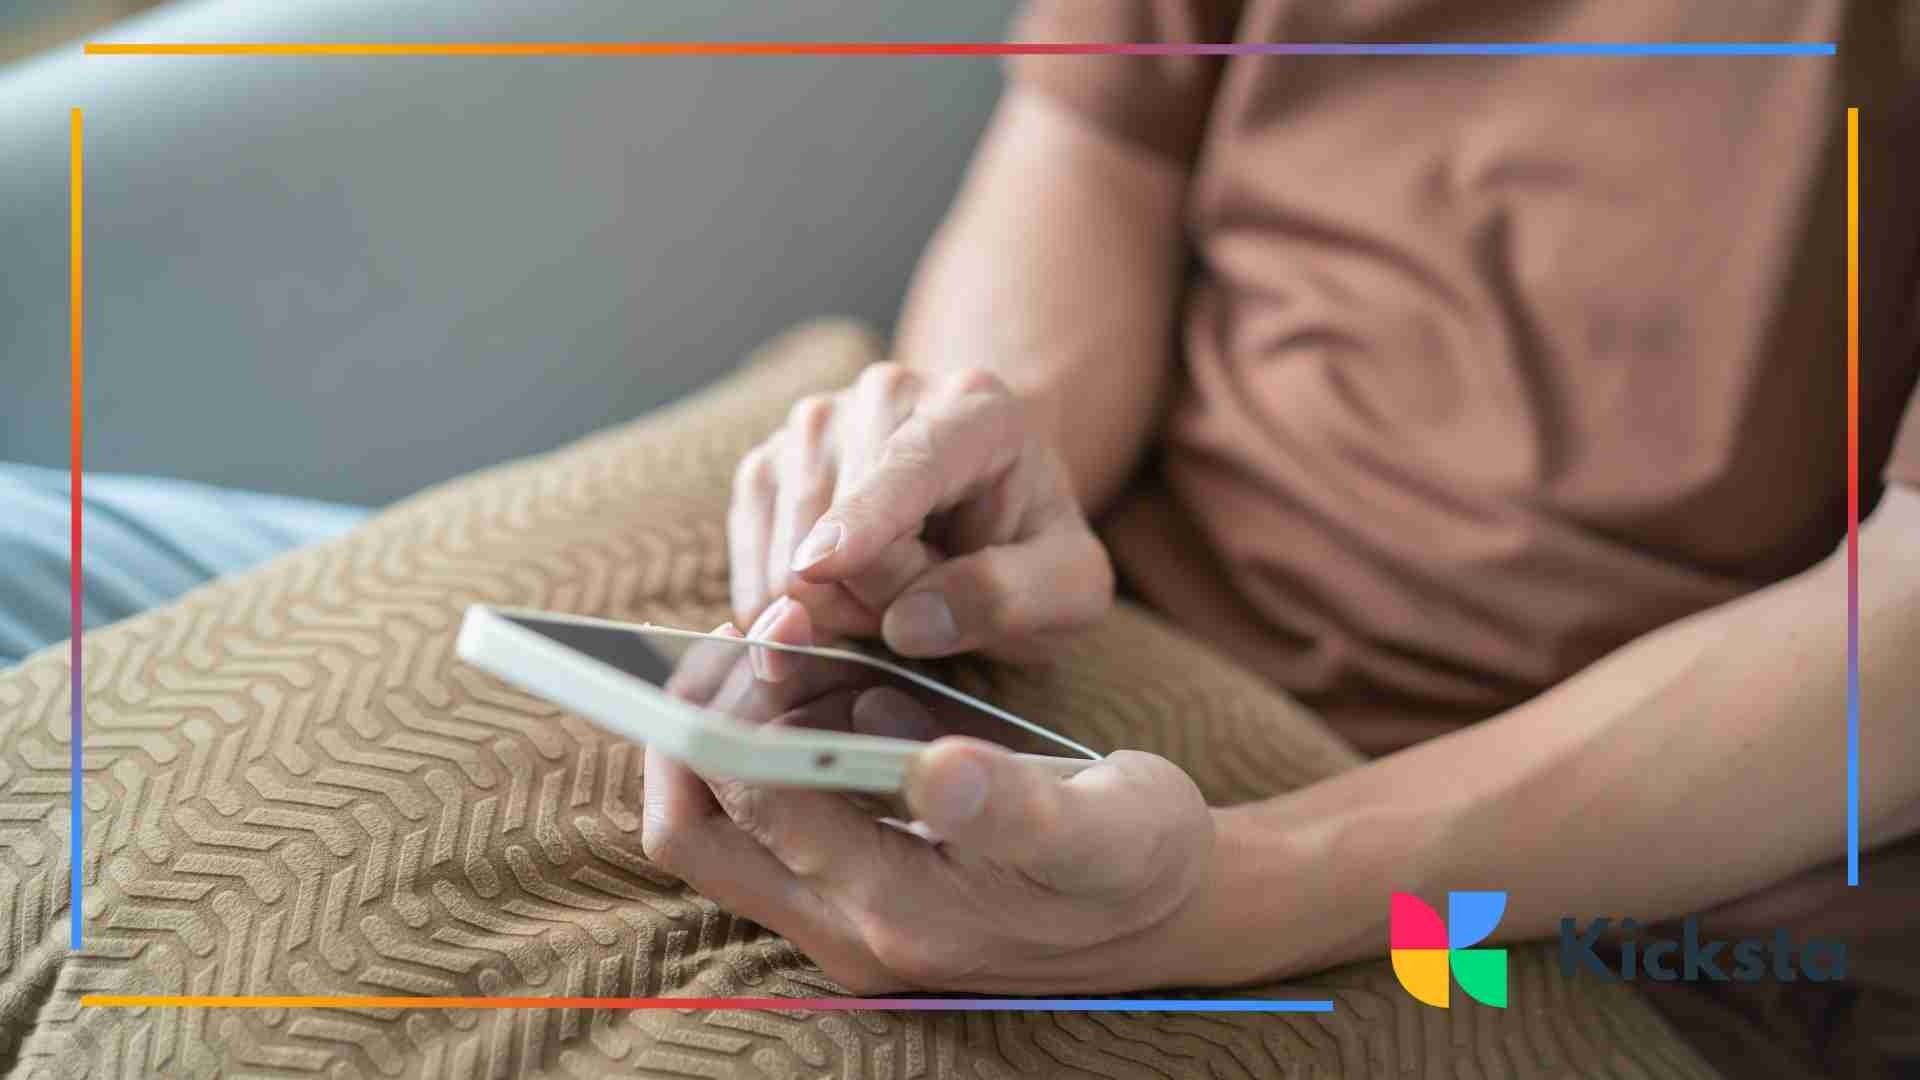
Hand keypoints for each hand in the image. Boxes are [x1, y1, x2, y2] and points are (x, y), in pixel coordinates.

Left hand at [643, 602, 1218, 993]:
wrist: (1172, 911)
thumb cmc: (1143, 859)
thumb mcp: (1108, 827)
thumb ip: (1020, 806)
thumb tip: (939, 770)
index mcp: (897, 913)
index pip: (752, 804)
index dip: (735, 705)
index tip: (770, 621)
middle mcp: (847, 931)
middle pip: (699, 831)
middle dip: (699, 721)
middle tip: (753, 631)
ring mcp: (844, 919)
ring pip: (725, 824)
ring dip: (736, 729)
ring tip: (793, 644)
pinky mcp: (857, 896)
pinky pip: (773, 821)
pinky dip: (777, 749)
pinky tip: (839, 688)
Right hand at [728, 364, 1113, 661]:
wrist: (988, 512)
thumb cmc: (1031, 550)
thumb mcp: (1068, 587)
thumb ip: (1013, 599)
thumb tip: (910, 624)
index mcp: (978, 410)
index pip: (914, 465)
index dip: (867, 517)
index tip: (822, 566)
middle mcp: (886, 393)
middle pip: (844, 523)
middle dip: (879, 598)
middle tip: (931, 598)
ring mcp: (817, 420)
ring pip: (788, 551)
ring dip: (837, 607)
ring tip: (895, 590)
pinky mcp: (768, 462)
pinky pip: (751, 564)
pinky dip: (790, 605)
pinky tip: (842, 595)